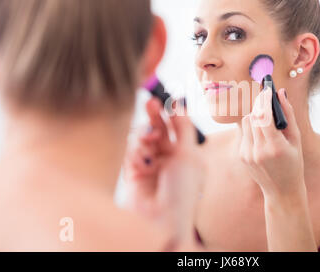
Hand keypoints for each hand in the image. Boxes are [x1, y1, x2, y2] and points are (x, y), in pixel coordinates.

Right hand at [122, 97, 203, 244]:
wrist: (162, 219)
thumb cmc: (182, 189)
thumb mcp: (188, 154)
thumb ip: (183, 128)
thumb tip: (180, 104)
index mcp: (183, 154)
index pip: (174, 128)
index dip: (168, 113)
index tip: (164, 100)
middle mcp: (166, 158)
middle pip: (156, 129)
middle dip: (153, 116)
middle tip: (150, 103)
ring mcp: (149, 165)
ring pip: (141, 139)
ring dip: (145, 139)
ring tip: (149, 144)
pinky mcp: (133, 172)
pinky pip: (131, 153)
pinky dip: (136, 156)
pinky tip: (142, 167)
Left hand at [239, 87, 304, 199]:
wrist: (282, 191)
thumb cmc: (294, 163)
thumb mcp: (296, 140)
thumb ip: (288, 115)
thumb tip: (281, 93)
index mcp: (275, 147)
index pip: (264, 116)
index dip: (264, 100)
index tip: (267, 89)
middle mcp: (258, 151)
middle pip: (253, 117)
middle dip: (260, 106)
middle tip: (267, 99)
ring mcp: (248, 154)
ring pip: (246, 123)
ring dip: (255, 116)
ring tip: (267, 119)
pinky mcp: (242, 156)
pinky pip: (244, 133)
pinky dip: (252, 128)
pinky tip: (262, 133)